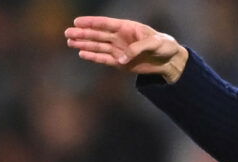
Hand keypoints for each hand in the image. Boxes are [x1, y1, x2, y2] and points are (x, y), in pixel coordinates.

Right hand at [65, 16, 188, 82]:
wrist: (170, 60)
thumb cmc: (165, 46)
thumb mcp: (154, 43)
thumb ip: (137, 48)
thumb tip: (121, 58)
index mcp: (127, 27)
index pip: (105, 24)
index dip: (91, 23)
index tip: (77, 22)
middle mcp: (120, 38)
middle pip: (98, 35)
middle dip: (82, 34)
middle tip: (67, 33)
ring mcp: (119, 50)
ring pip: (98, 47)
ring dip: (84, 45)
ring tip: (70, 42)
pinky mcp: (121, 63)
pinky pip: (104, 59)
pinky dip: (93, 57)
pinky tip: (82, 54)